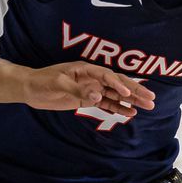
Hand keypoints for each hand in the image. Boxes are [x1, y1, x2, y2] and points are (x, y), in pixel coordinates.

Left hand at [22, 62, 155, 114]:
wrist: (30, 89)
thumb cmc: (42, 81)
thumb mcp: (58, 84)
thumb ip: (78, 90)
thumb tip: (97, 95)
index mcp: (86, 69)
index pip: (107, 76)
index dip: (118, 84)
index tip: (127, 93)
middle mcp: (92, 78)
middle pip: (118, 84)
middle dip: (135, 91)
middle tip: (151, 98)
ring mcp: (91, 89)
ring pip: (116, 95)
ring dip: (131, 100)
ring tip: (148, 106)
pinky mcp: (87, 100)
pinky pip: (107, 104)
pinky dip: (119, 108)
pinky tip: (131, 113)